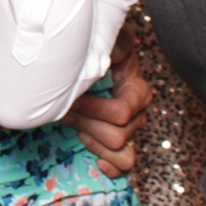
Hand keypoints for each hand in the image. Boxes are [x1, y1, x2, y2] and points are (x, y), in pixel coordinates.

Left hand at [59, 26, 152, 177]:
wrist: (88, 62)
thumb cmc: (97, 50)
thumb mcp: (106, 38)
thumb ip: (113, 42)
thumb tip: (113, 51)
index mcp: (137, 90)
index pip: (120, 113)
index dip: (93, 110)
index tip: (73, 99)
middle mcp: (138, 113)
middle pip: (117, 135)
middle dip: (87, 124)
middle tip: (66, 112)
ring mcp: (132, 131)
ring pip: (120, 153)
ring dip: (94, 142)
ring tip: (76, 127)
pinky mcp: (122, 145)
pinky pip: (124, 167)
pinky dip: (109, 167)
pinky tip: (95, 161)